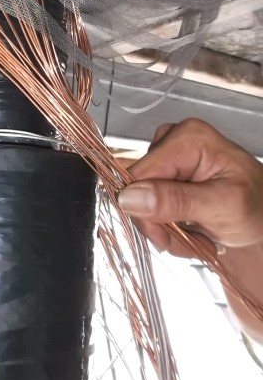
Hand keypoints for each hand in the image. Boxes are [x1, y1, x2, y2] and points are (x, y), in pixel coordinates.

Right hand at [117, 118, 262, 256]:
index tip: (168, 237)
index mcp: (188, 139)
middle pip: (137, 189)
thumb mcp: (222, 206)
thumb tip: (129, 198)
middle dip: (160, 223)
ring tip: (196, 236)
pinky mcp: (166, 173)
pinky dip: (166, 224)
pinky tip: (189, 228)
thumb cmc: (256, 207)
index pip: (139, 175)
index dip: (145, 211)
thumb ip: (177, 201)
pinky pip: (148, 203)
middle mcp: (174, 140)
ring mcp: (168, 156)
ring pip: (141, 201)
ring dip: (165, 228)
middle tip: (190, 241)